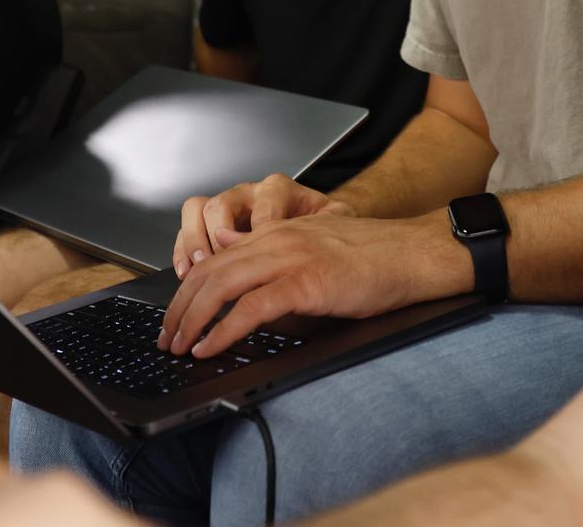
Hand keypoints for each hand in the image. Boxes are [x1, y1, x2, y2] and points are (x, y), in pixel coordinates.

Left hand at [155, 211, 460, 357]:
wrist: (415, 254)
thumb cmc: (376, 262)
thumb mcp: (318, 259)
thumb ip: (283, 274)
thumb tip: (252, 312)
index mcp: (277, 233)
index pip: (215, 259)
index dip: (188, 291)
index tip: (177, 318)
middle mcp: (277, 240)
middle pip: (209, 272)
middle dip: (181, 309)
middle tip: (167, 339)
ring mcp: (291, 258)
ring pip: (221, 286)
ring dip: (193, 321)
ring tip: (180, 347)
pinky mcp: (307, 281)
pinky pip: (252, 307)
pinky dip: (225, 331)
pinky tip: (212, 348)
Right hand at [171, 173, 351, 277]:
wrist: (331, 238)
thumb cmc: (332, 235)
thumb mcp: (336, 231)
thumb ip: (322, 234)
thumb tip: (297, 249)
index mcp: (283, 192)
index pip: (266, 199)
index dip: (260, 224)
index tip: (259, 244)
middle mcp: (251, 195)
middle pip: (222, 202)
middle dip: (214, 234)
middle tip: (217, 261)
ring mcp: (230, 208)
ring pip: (198, 210)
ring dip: (194, 240)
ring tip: (198, 267)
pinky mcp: (214, 226)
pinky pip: (188, 230)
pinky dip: (184, 251)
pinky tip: (187, 272)